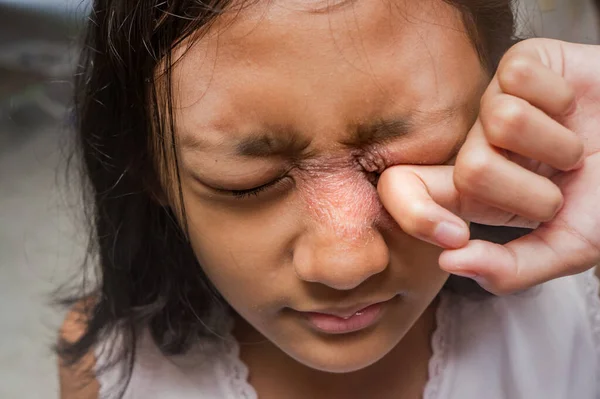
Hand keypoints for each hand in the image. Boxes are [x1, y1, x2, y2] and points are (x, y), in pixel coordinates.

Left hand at [378, 38, 599, 294]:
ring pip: (500, 122)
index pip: (403, 192)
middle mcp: (476, 146)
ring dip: (556, 145)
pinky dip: (561, 99)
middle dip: (532, 191)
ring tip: (572, 147)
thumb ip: (511, 268)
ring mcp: (494, 104)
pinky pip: (520, 78)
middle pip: (469, 171)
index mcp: (474, 193)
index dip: (415, 215)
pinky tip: (571, 107)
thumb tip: (449, 262)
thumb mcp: (569, 247)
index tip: (455, 235)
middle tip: (560, 186)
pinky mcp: (518, 64)